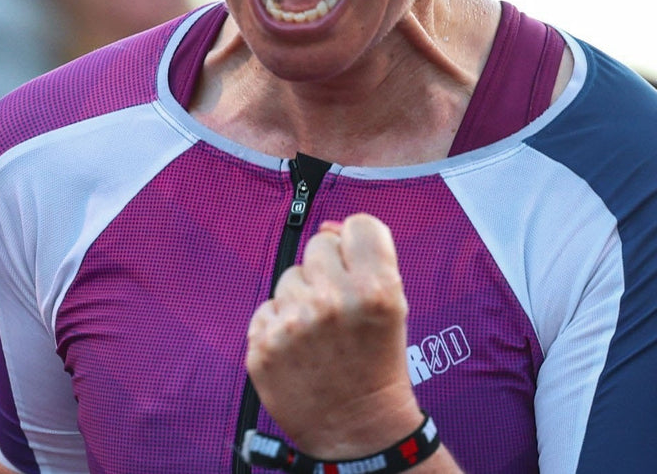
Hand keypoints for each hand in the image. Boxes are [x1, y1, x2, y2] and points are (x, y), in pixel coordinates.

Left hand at [246, 214, 425, 459]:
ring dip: (302, 299)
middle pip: (319, 246)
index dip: (357, 244)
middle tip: (339, 309)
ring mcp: (293, 323)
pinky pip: (267, 308)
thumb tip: (328, 225)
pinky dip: (280, 324)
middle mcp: (333, 301)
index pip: (359, 225)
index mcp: (375, 290)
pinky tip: (299, 350)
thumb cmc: (376, 365)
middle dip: (328, 271)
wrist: (357, 431)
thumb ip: (367, 260)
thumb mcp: (393, 309)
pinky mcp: (263, 343)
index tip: (358, 266)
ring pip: (289, 277)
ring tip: (319, 335)